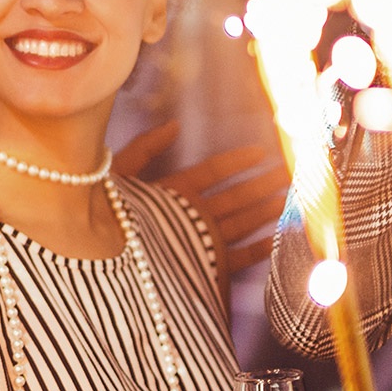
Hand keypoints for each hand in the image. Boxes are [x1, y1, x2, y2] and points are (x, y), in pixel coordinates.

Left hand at [116, 122, 288, 273]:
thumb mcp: (118, 174)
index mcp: (171, 192)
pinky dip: (258, 248)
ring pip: (240, 223)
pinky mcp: (202, 266)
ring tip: (291, 198)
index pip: (211, 172)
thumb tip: (174, 124)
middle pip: (232, 197)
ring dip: (265, 211)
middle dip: (260, 185)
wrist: (100, 261)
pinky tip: (276, 237)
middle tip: (290, 173)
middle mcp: (188, 215)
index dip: (235, 161)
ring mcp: (198, 240)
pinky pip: (236, 257)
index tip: (261, 151)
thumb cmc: (101, 215)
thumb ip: (144, 148)